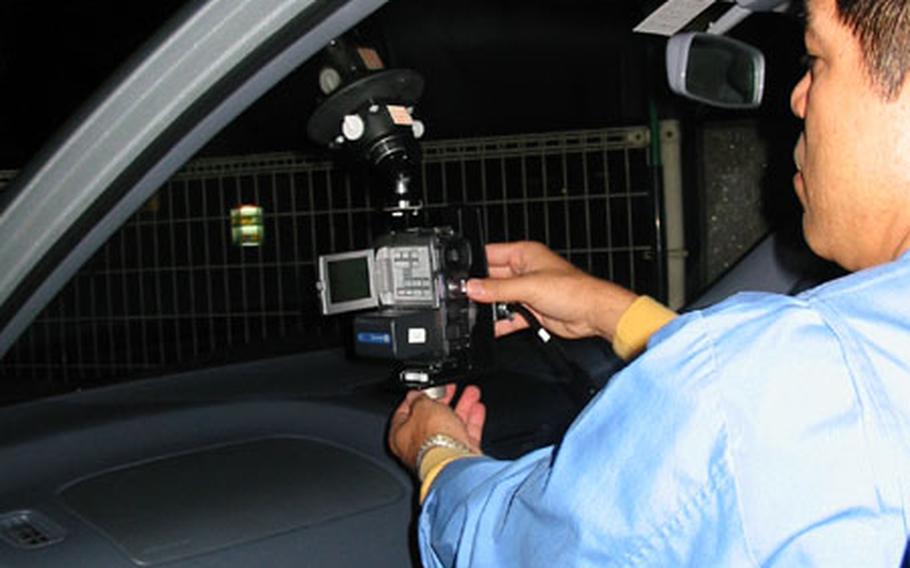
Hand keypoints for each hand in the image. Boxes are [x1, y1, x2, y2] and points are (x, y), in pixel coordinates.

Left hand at [388, 384, 485, 470]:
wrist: (453, 461)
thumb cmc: (431, 438)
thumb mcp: (422, 406)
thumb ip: (419, 398)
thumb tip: (416, 395)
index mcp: (400, 435)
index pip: (404, 412)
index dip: (416, 398)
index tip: (426, 389)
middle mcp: (418, 446)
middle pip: (431, 418)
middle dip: (444, 400)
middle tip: (450, 388)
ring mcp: (439, 451)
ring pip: (451, 425)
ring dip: (462, 406)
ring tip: (471, 392)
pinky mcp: (458, 455)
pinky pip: (465, 435)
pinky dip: (472, 421)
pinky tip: (478, 408)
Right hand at [466, 241, 636, 341]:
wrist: (593, 314)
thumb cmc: (573, 290)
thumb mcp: (529, 286)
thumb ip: (497, 288)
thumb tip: (472, 287)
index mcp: (524, 254)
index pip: (490, 254)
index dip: (473, 263)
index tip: (459, 276)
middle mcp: (524, 271)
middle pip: (492, 279)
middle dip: (480, 288)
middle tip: (464, 297)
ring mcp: (527, 291)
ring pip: (499, 299)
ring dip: (489, 307)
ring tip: (474, 313)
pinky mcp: (531, 310)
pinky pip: (508, 317)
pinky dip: (500, 323)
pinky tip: (490, 328)